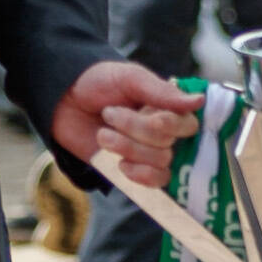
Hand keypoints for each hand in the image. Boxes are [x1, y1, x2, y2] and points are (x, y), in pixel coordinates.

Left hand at [51, 60, 202, 188]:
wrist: (62, 101)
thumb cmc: (98, 82)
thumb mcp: (130, 78)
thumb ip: (162, 92)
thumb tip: (199, 101)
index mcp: (166, 107)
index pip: (187, 124)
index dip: (170, 125)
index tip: (153, 116)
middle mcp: (162, 131)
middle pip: (169, 143)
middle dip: (136, 130)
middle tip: (109, 114)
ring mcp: (147, 152)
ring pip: (159, 162)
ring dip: (128, 148)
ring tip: (103, 134)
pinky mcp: (132, 170)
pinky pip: (153, 183)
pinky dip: (139, 175)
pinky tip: (120, 164)